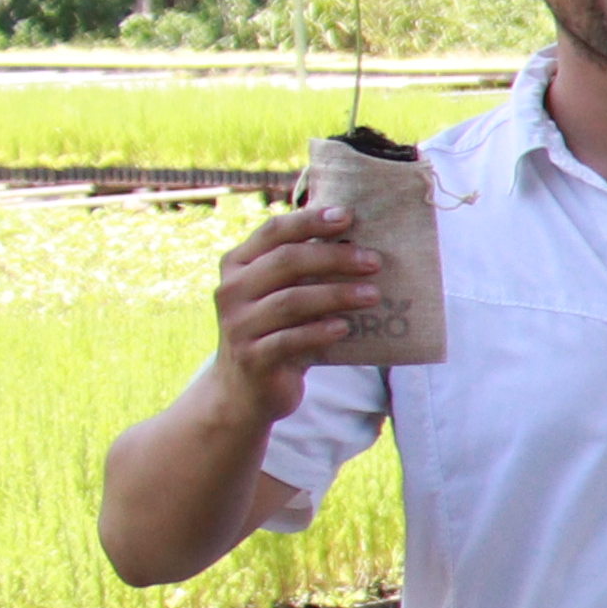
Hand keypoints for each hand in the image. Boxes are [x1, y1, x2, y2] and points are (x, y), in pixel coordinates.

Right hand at [200, 204, 383, 417]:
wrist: (244, 390)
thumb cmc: (275, 332)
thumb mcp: (282, 296)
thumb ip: (304, 271)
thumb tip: (359, 242)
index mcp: (238, 265)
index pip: (273, 232)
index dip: (309, 221)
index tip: (348, 216)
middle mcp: (232, 290)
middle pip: (286, 262)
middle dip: (334, 258)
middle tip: (374, 260)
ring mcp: (239, 325)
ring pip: (291, 301)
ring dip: (336, 295)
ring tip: (373, 295)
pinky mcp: (253, 358)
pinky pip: (289, 340)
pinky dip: (319, 332)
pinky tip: (344, 327)